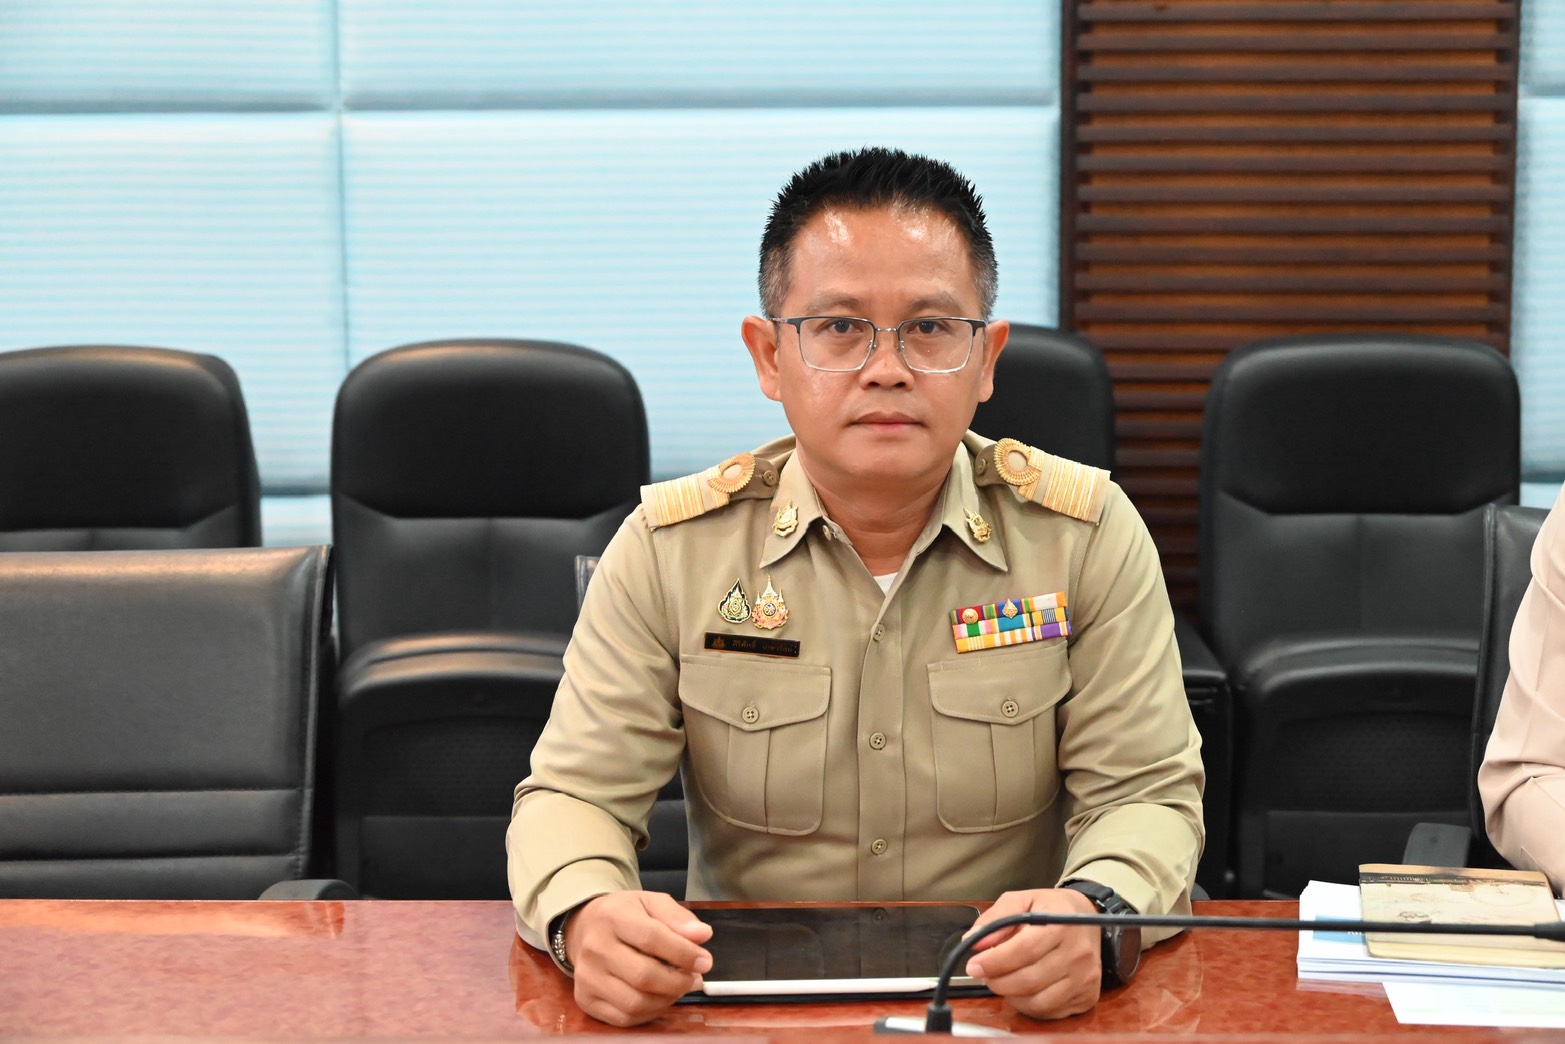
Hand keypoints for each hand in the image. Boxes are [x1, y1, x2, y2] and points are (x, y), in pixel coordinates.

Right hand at [564, 890, 712, 1025]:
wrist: (583, 929)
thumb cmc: (624, 915)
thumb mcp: (650, 902)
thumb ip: (677, 916)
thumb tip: (702, 935)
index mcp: (612, 916)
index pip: (651, 938)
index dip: (683, 953)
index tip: (705, 961)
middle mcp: (594, 947)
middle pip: (644, 976)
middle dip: (678, 981)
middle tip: (695, 978)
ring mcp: (587, 977)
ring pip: (635, 1002)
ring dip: (667, 999)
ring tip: (680, 987)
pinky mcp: (585, 1000)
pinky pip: (625, 1017)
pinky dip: (650, 1012)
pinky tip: (661, 998)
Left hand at [963, 887, 1102, 1019]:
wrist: (1089, 918)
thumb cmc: (1050, 908)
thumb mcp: (1022, 899)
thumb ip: (996, 917)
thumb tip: (974, 940)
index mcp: (1061, 924)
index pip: (1024, 950)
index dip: (995, 961)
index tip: (973, 965)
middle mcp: (1078, 953)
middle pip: (1029, 980)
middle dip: (998, 981)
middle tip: (983, 974)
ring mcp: (1085, 978)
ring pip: (1038, 1001)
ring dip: (1011, 995)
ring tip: (1002, 980)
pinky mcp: (1088, 996)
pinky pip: (1050, 1012)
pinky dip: (1028, 1006)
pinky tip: (1021, 991)